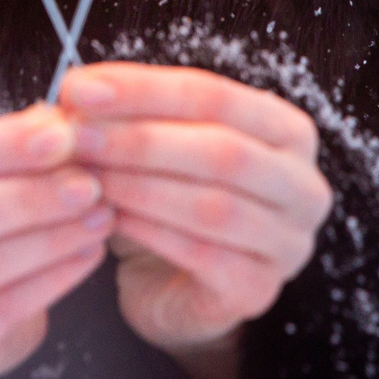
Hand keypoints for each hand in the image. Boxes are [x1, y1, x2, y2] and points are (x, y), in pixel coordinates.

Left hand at [61, 63, 332, 378]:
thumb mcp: (153, 142)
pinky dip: (149, 232)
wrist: (169, 281)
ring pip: (214, 206)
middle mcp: (303, 186)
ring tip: (85, 177)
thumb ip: (126, 112)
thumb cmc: (166, 197)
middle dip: (139, 140)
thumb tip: (77, 90)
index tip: (79, 88)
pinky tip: (106, 219)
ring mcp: (289, 244)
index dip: (144, 89)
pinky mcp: (259, 290)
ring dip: (139, 186)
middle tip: (75, 136)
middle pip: (223, 151)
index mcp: (287, 131)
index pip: (216, 95)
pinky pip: (203, 255)